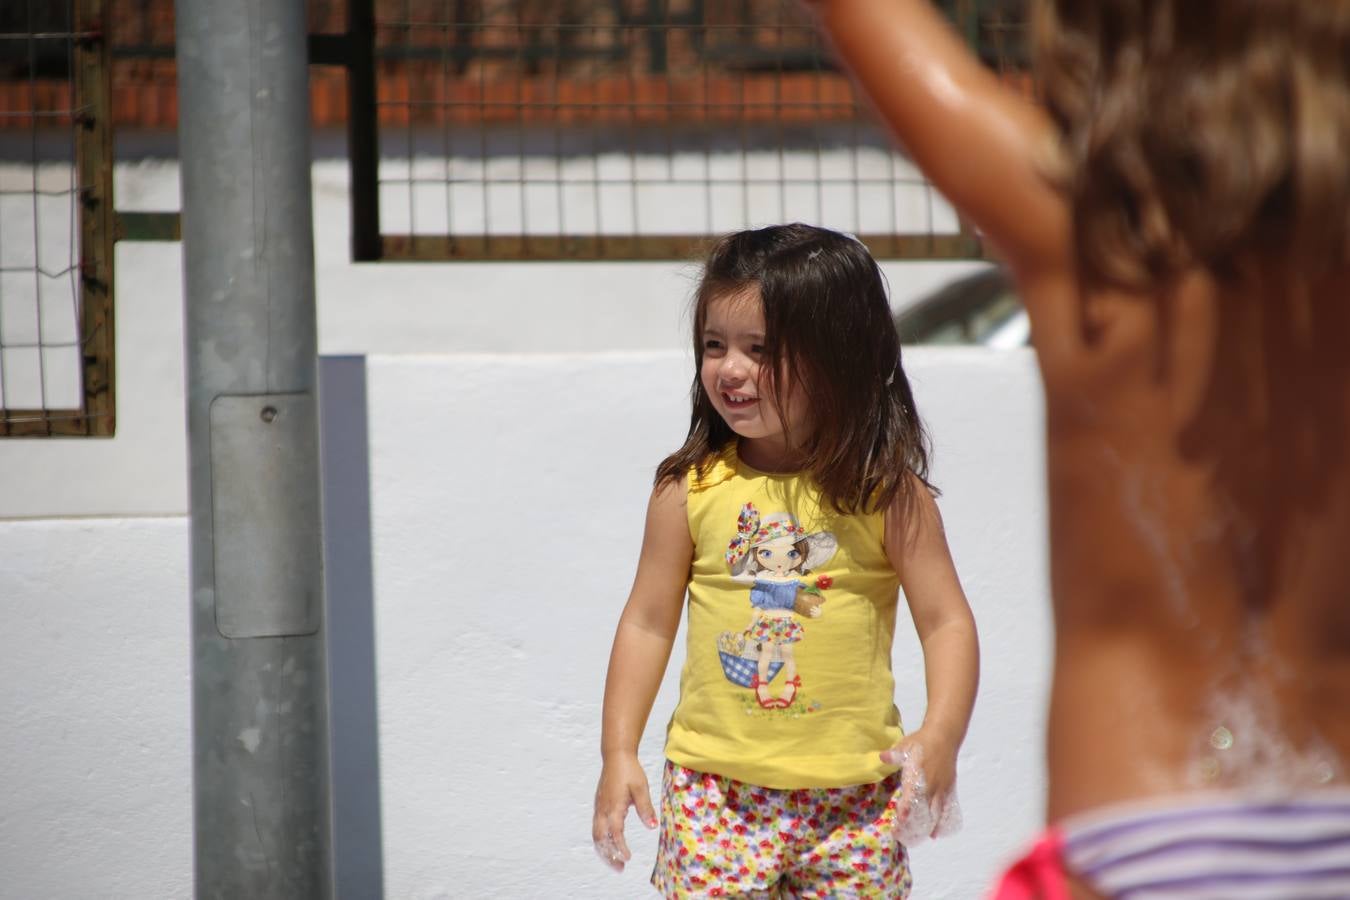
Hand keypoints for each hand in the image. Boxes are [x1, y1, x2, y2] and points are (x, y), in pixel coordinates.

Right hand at [592, 754, 657, 871]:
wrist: (616, 756)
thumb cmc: (630, 771)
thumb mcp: (641, 788)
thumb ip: (645, 808)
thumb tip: (652, 826)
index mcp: (613, 807)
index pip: (615, 833)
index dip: (621, 847)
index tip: (628, 858)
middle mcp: (602, 810)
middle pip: (601, 839)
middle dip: (609, 855)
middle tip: (620, 868)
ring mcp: (599, 808)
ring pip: (596, 835)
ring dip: (604, 850)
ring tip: (615, 861)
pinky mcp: (599, 806)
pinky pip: (596, 828)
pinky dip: (602, 841)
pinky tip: (610, 844)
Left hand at [880, 729, 962, 841]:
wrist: (944, 736)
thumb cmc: (921, 742)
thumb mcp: (905, 746)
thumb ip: (894, 755)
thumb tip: (881, 757)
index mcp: (918, 777)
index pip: (911, 798)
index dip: (905, 811)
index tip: (899, 822)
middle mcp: (930, 786)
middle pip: (922, 810)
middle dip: (912, 824)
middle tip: (901, 836)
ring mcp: (941, 789)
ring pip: (935, 813)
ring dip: (926, 826)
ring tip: (917, 839)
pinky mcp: (949, 789)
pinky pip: (946, 810)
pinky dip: (941, 822)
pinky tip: (935, 833)